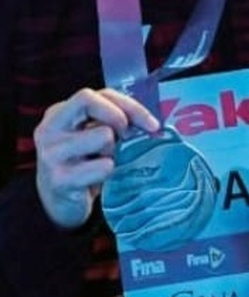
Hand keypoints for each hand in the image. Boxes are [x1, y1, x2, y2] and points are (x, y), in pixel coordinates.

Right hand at [33, 88, 158, 229]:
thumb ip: (112, 119)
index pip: (99, 94)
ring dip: (112, 150)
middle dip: (118, 117)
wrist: (59, 202)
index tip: (151, 123)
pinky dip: (108, 172)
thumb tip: (151, 122)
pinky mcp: (60, 179)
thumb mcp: (91, 133)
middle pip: (91, 102)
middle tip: (126, 137)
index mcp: (59, 113)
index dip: (129, 105)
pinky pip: (103, 166)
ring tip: (101, 160)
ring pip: (103, 135)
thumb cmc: (82, 162)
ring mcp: (52, 154)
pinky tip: (96, 178)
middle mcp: (50, 129)